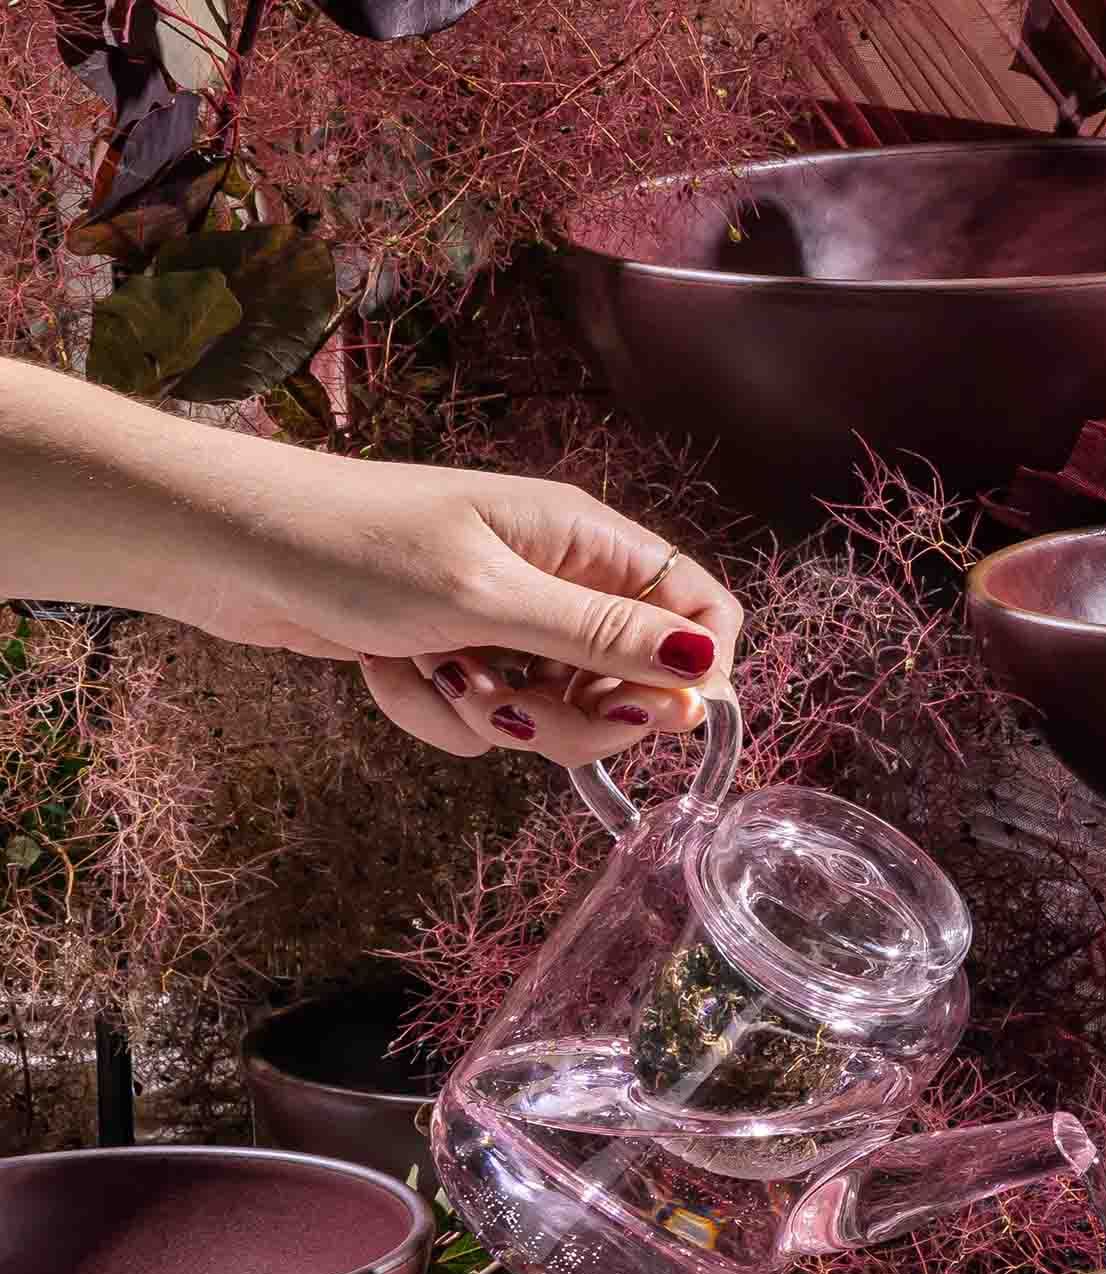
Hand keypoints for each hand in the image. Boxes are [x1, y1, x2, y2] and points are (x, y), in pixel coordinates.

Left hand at [183, 454, 743, 765]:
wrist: (225, 548)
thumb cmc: (351, 546)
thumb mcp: (487, 596)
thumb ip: (601, 637)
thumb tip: (705, 665)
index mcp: (584, 540)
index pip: (699, 610)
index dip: (690, 673)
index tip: (646, 714)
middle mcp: (560, 582)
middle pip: (631, 685)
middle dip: (569, 717)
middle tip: (503, 700)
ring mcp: (510, 626)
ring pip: (556, 718)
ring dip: (492, 719)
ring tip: (431, 670)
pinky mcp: (461, 662)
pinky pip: (488, 726)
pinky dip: (438, 716)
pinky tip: (389, 669)